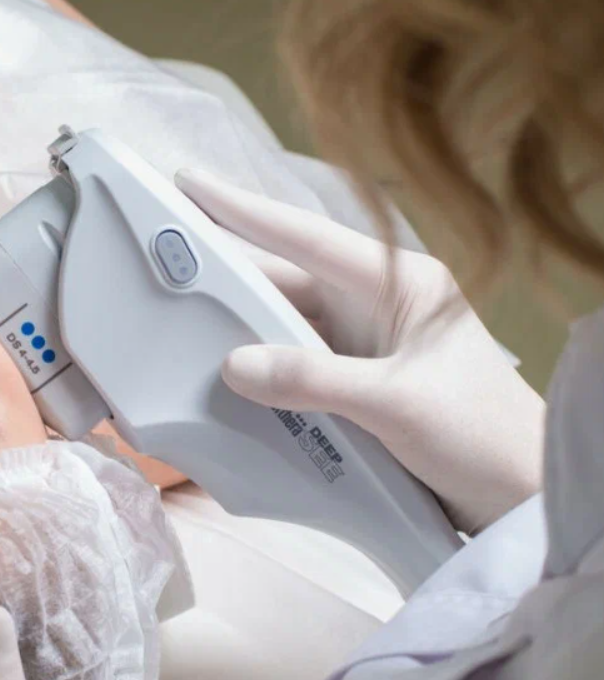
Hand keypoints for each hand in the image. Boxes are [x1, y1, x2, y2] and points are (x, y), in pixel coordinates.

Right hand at [174, 168, 544, 533]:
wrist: (519, 497)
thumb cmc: (481, 437)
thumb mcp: (395, 405)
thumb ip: (313, 380)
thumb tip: (233, 364)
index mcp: (400, 285)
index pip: (309, 238)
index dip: (245, 209)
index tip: (190, 182)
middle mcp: (379, 304)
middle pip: (286, 280)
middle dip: (226, 273)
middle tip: (160, 259)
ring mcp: (367, 344)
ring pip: (286, 324)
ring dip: (239, 327)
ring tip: (174, 318)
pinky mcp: (357, 381)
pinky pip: (294, 362)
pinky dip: (259, 366)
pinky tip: (220, 374)